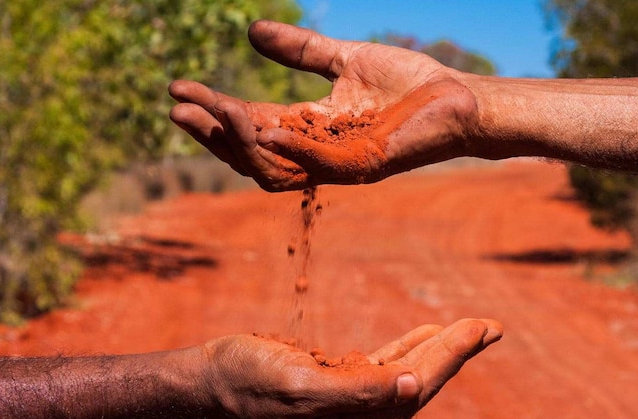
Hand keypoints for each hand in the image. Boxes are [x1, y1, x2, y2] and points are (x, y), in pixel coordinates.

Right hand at [169, 20, 480, 190]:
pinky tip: (263, 127)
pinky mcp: (365, 165)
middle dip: (211, 133)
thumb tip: (251, 31)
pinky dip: (290, 149)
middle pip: (249, 154)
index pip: (247, 124)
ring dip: (241, 143)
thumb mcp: (343, 59)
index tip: (177, 87)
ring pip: (274, 168)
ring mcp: (338, 163)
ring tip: (215, 110)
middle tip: (177, 108)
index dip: (211, 109)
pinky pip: (319, 166)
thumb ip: (300, 51)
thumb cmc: (408, 83)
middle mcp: (316, 152)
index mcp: (308, 128)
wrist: (460, 97)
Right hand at [201, 318, 501, 418]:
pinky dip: (404, 349)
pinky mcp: (334, 384)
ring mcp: (346, 405)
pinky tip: (425, 334)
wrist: (209, 378)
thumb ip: (360, 390)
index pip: (413, 392)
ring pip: (403, 374)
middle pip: (416, 385)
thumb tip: (414, 386)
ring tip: (471, 329)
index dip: (448, 358)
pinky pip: (380, 366)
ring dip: (437, 349)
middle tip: (491, 326)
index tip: (478, 329)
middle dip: (454, 353)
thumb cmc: (248, 381)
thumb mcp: (302, 386)